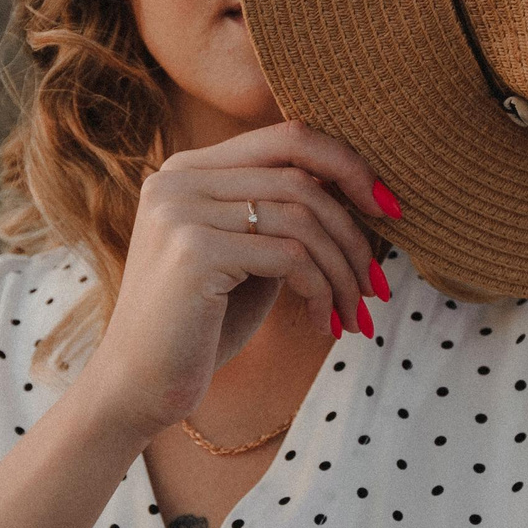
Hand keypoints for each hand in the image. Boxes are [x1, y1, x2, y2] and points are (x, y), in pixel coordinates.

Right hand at [74, 120, 391, 440]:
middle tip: (377, 281)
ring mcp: (181, 211)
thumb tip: (360, 190)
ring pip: (302, 218)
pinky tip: (324, 323)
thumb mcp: (247, 258)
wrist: (139, 389)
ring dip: (343, 270)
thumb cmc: (201, 328)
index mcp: (188, 169)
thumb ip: (282, 216)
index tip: (387, 208)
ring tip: (354, 312)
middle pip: (301, 175)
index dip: (348, 165)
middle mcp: (179, 178)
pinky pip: (291, 256)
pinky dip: (322, 290)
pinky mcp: (194, 251)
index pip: (287, 138)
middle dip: (354, 229)